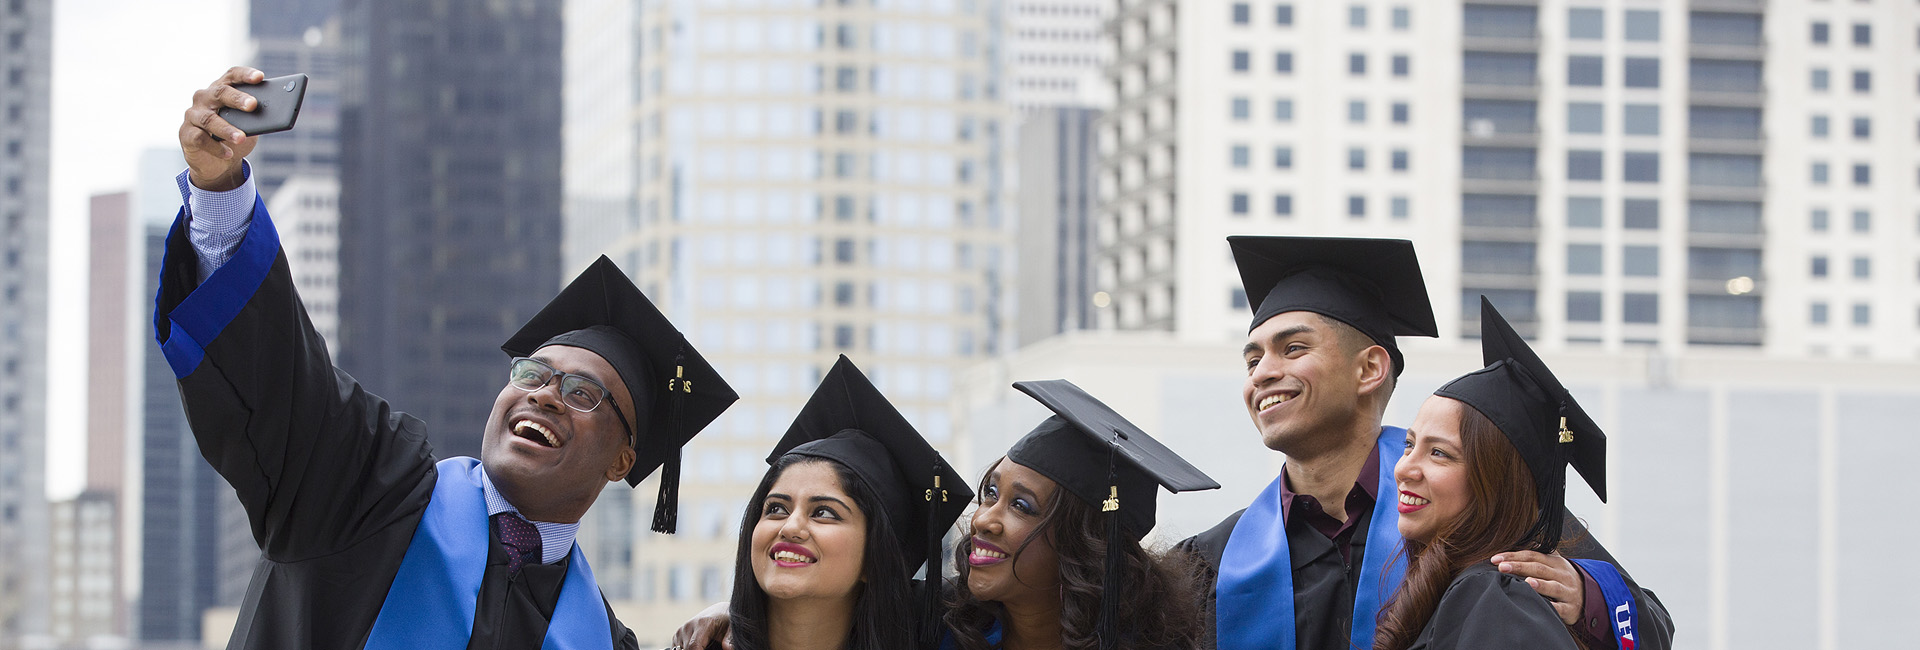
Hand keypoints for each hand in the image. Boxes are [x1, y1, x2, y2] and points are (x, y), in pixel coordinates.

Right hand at [179, 66, 264, 191]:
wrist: (217, 162)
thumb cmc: (235, 135)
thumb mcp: (249, 126)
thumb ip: (257, 118)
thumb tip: (273, 116)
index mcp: (222, 89)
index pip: (233, 76)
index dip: (245, 74)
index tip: (260, 77)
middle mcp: (205, 98)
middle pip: (220, 92)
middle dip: (237, 98)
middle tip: (252, 105)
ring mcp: (193, 115)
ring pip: (209, 119)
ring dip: (226, 128)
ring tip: (241, 138)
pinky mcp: (186, 133)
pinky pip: (200, 138)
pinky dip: (215, 147)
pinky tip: (228, 153)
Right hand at [668, 600, 731, 649]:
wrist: (719, 612)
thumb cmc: (727, 621)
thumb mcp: (732, 629)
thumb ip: (730, 639)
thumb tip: (728, 648)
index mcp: (702, 624)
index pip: (693, 646)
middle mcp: (689, 625)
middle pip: (688, 649)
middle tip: (710, 647)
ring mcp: (681, 629)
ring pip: (682, 649)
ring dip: (692, 649)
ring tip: (705, 645)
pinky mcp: (677, 634)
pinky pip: (678, 648)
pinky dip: (686, 648)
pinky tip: (698, 645)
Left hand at [1493, 550, 1582, 624]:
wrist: (1589, 595)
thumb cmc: (1562, 578)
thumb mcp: (1553, 562)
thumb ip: (1535, 553)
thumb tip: (1514, 542)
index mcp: (1554, 562)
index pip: (1532, 555)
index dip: (1514, 556)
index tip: (1496, 559)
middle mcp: (1561, 575)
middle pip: (1539, 568)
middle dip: (1519, 567)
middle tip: (1502, 567)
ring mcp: (1567, 591)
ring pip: (1553, 586)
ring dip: (1540, 584)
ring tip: (1527, 582)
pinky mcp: (1570, 608)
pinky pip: (1560, 608)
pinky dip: (1552, 607)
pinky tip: (1543, 606)